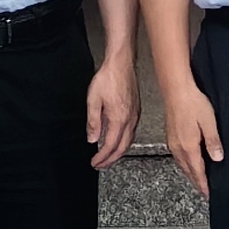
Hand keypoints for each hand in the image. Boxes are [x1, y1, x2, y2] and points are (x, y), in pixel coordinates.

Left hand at [86, 54, 139, 168]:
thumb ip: (93, 122)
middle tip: (101, 165)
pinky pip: (132, 133)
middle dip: (110, 160)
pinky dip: (124, 142)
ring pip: (128, 142)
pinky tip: (118, 141)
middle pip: (122, 148)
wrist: (121, 64)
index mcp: (119, 119)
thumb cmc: (108, 78)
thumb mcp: (93, 100)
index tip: (94, 162)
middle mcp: (130, 120)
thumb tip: (92, 139)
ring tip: (108, 157)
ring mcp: (135, 116)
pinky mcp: (137, 111)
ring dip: (118, 152)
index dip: (102, 157)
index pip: (110, 146)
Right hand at [161, 77, 224, 197]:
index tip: (207, 194)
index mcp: (188, 146)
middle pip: (188, 171)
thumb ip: (213, 142)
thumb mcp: (209, 122)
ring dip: (190, 173)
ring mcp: (173, 142)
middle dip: (196, 182)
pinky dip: (184, 164)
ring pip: (182, 164)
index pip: (197, 171)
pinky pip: (178, 156)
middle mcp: (178, 147)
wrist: (177, 90)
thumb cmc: (193, 103)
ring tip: (197, 179)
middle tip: (203, 191)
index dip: (202, 184)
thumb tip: (218, 158)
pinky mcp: (171, 136)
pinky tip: (188, 161)